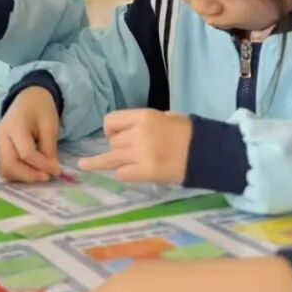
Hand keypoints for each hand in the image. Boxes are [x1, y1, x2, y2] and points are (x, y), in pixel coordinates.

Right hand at [0, 87, 62, 181]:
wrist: (28, 96)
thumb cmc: (41, 108)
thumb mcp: (50, 125)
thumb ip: (49, 148)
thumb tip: (51, 170)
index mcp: (15, 126)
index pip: (26, 154)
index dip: (42, 165)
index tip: (58, 170)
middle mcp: (1, 136)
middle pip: (9, 165)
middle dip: (29, 175)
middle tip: (46, 177)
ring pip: (4, 169)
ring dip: (22, 176)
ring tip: (40, 174)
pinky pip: (5, 166)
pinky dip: (18, 172)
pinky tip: (32, 170)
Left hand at [77, 109, 191, 183]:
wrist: (208, 151)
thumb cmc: (188, 133)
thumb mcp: (164, 118)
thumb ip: (143, 123)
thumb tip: (125, 131)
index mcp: (143, 117)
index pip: (111, 121)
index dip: (109, 129)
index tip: (112, 135)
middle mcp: (139, 133)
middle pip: (113, 142)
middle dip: (118, 147)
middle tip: (130, 151)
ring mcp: (142, 153)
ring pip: (112, 158)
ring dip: (101, 163)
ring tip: (83, 165)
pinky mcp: (147, 171)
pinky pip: (123, 173)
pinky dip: (124, 174)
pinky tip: (128, 173)